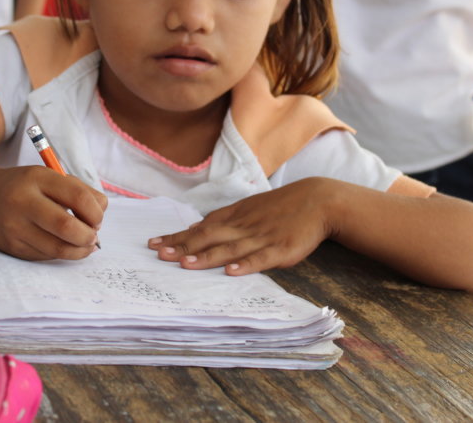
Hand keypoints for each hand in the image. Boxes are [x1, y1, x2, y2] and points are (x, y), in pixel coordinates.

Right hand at [0, 166, 106, 260]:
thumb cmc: (28, 188)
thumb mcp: (51, 178)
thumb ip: (80, 191)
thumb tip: (100, 214)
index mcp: (37, 178)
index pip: (78, 197)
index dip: (95, 212)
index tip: (98, 218)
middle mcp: (22, 201)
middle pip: (66, 226)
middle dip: (88, 235)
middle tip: (93, 236)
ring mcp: (15, 226)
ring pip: (58, 248)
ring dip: (79, 250)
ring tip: (85, 245)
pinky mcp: (12, 247)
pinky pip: (46, 256)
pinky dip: (62, 253)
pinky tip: (64, 246)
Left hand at [147, 180, 334, 274]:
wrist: (317, 200)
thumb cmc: (281, 206)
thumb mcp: (249, 207)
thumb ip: (223, 220)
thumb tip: (195, 228)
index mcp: (235, 216)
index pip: (200, 228)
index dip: (177, 237)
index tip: (154, 244)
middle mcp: (244, 226)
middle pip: (209, 237)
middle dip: (183, 246)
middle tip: (158, 254)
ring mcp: (262, 238)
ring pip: (230, 249)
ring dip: (207, 257)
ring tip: (185, 264)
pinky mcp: (280, 249)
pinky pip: (260, 258)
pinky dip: (245, 265)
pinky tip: (231, 272)